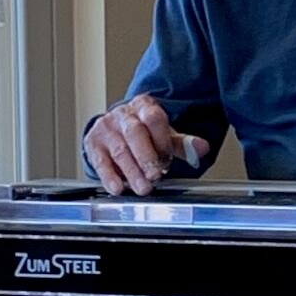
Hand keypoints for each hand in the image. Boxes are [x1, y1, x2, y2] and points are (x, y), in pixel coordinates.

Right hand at [84, 97, 209, 196]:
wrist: (115, 130)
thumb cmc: (143, 133)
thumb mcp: (164, 135)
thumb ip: (183, 143)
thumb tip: (203, 148)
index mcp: (144, 107)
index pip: (154, 118)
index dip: (162, 139)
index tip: (168, 158)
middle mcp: (123, 115)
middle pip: (135, 134)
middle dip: (146, 157)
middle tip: (155, 176)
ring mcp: (106, 129)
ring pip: (119, 150)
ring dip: (131, 172)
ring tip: (143, 188)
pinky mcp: (93, 144)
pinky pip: (100, 161)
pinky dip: (108, 176)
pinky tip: (117, 188)